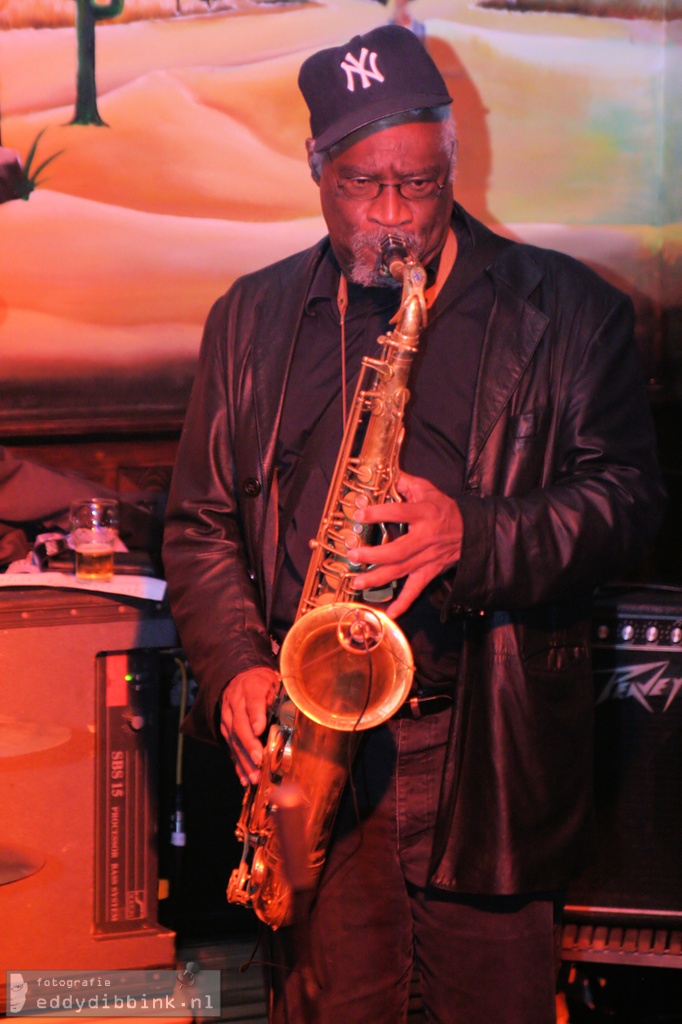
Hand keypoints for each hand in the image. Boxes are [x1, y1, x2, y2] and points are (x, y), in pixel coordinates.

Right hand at [220, 666, 279, 785]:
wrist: (239, 677)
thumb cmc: (262, 683)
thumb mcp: (273, 681)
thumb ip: (278, 695)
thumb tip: (289, 713)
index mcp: (251, 687)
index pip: (253, 700)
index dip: (256, 715)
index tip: (260, 729)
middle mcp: (235, 703)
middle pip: (240, 725)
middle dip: (249, 744)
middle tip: (258, 759)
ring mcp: (227, 717)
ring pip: (234, 739)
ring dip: (243, 759)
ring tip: (254, 775)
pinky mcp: (225, 729)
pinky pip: (230, 747)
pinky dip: (237, 764)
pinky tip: (244, 778)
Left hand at [351, 471, 462, 618]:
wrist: (471, 531)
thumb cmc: (444, 509)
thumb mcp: (428, 490)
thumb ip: (406, 482)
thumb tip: (387, 473)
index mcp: (424, 514)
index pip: (400, 512)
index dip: (379, 513)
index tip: (359, 514)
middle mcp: (424, 538)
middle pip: (397, 550)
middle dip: (373, 555)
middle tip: (353, 555)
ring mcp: (427, 558)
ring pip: (401, 571)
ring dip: (378, 578)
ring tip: (357, 581)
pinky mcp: (430, 571)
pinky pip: (416, 589)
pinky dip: (404, 602)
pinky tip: (390, 613)